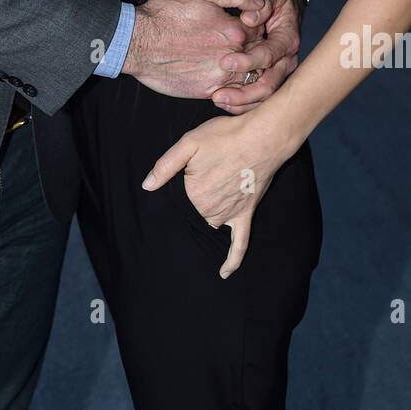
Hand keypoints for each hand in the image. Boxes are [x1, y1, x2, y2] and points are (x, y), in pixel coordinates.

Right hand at [122, 0, 273, 99]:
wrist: (137, 42)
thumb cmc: (166, 14)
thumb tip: (259, 1)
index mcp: (236, 31)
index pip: (263, 31)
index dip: (257, 28)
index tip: (248, 26)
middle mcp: (234, 56)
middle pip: (260, 56)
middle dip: (257, 51)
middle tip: (243, 45)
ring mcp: (222, 77)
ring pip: (253, 78)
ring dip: (250, 71)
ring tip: (237, 63)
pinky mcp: (208, 91)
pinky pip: (236, 97)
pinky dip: (238, 91)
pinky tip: (226, 80)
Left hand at [142, 103, 298, 277]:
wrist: (263, 137)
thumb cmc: (225, 136)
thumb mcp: (189, 143)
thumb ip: (166, 165)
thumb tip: (147, 185)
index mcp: (194, 193)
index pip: (176, 204)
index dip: (172, 197)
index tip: (166, 197)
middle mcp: (211, 209)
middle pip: (193, 216)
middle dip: (188, 210)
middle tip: (188, 197)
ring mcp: (230, 214)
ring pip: (210, 226)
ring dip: (202, 225)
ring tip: (194, 222)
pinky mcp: (246, 214)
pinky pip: (239, 244)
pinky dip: (232, 260)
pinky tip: (224, 272)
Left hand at [208, 0, 301, 114]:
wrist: (283, 5)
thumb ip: (258, 5)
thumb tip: (248, 19)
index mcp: (286, 40)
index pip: (268, 56)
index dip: (247, 61)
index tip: (224, 62)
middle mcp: (286, 60)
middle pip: (269, 85)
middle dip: (244, 93)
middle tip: (218, 95)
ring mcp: (279, 72)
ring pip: (265, 97)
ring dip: (242, 103)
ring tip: (218, 100)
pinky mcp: (270, 78)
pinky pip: (260, 98)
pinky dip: (244, 104)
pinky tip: (225, 104)